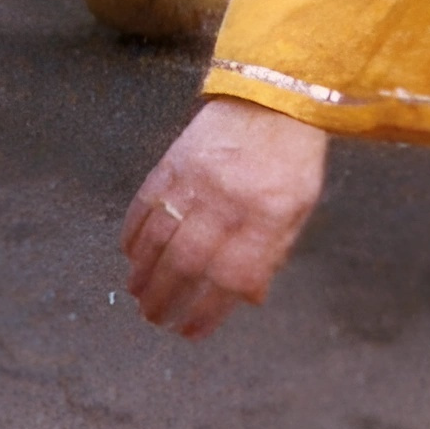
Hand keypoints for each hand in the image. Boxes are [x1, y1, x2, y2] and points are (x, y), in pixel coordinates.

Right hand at [122, 98, 328, 338]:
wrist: (271, 96)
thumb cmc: (291, 157)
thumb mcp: (299, 207)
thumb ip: (273, 252)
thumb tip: (248, 298)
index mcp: (267, 215)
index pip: (231, 277)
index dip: (207, 312)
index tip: (190, 332)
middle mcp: (228, 199)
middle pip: (187, 262)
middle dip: (166, 297)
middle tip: (154, 319)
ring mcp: (197, 178)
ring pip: (161, 236)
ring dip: (144, 272)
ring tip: (137, 295)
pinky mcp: (175, 159)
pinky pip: (146, 202)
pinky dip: (134, 231)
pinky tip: (130, 254)